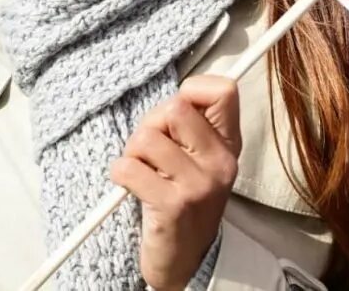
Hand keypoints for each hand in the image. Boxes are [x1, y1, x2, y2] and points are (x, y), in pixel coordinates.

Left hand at [109, 74, 239, 289]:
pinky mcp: (173, 205)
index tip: (176, 117)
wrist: (183, 258)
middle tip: (151, 153)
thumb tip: (175, 94)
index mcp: (228, 144)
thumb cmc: (181, 197)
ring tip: (143, 173)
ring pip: (146, 137)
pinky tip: (132, 189)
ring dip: (132, 153)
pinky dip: (120, 175)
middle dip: (150, 125)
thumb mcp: (198, 158)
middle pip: (174, 107)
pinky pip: (128, 167)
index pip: (223, 90)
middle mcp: (220, 162)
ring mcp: (199, 184)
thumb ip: (189, 123)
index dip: (190, 91)